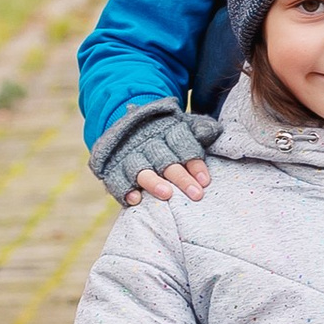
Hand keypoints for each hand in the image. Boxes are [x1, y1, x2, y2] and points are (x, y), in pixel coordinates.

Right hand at [91, 101, 218, 207]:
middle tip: (196, 194)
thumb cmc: (165, 132)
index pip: (183, 146)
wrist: (125, 123)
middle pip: (165, 160)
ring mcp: (129, 155)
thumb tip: (210, 131)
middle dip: (181, 178)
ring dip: (153, 182)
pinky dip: (124, 190)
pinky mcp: (113, 168)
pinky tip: (135, 200)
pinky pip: (116, 179)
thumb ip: (199, 128)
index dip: (194, 163)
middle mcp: (147, 142)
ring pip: (141, 170)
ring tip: (166, 194)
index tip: (205, 181)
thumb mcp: (183, 123)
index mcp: (167, 130)